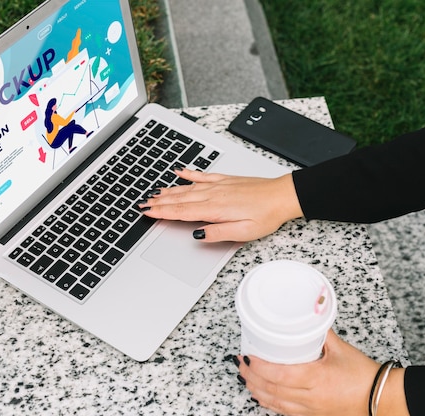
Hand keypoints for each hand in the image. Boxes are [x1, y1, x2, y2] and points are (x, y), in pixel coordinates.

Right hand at [138, 168, 302, 241]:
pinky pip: (202, 176)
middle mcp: (213, 194)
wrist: (282, 196)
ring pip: (187, 188)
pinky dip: (189, 173)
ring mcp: (219, 186)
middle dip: (159, 202)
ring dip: (169, 191)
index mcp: (215, 209)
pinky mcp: (225, 180)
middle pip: (180, 199)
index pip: (182, 212)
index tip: (148, 212)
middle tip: (142, 204)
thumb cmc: (266, 214)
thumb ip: (217, 233)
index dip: (162, 212)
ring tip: (154, 193)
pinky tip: (179, 172)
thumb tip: (197, 234)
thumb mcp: (243, 232)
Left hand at [236, 330, 409, 415]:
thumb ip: (321, 332)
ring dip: (257, 390)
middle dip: (252, 377)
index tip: (248, 356)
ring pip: (275, 404)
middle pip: (272, 390)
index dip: (259, 367)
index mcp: (317, 379)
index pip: (279, 375)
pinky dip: (270, 403)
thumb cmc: (365, 376)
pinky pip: (285, 412)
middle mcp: (311, 398)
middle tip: (241, 363)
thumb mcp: (341, 348)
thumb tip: (311, 314)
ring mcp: (311, 410)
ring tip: (246, 378)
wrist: (382, 400)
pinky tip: (262, 396)